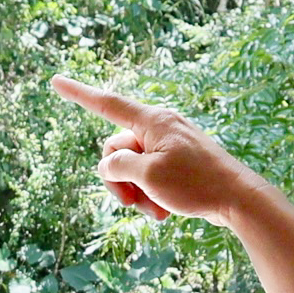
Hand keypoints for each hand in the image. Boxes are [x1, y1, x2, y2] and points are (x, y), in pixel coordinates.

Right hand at [50, 76, 277, 225]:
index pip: (106, 104)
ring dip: (135, 192)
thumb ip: (118, 166)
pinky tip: (163, 211)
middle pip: (115, 148)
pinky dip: (150, 193)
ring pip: (132, 166)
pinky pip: (149, 174)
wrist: (238, 199)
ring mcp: (168, 144)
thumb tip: (109, 164)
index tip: (55, 81)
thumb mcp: (148, 176)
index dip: (78, 94)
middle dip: (118, 179)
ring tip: (154, 211)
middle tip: (130, 202)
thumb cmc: (196, 184)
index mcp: (152, 121)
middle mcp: (159, 127)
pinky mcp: (176, 161)